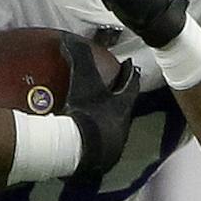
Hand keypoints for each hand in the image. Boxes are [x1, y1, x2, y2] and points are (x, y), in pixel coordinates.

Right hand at [56, 34, 141, 176]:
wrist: (75, 149)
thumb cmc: (83, 111)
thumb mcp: (81, 78)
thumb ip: (78, 56)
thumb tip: (69, 38)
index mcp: (122, 107)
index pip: (131, 85)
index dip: (129, 74)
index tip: (129, 65)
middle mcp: (122, 128)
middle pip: (124, 109)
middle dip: (120, 100)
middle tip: (113, 91)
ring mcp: (112, 147)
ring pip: (113, 130)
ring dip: (106, 122)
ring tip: (96, 116)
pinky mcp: (98, 162)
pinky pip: (97, 147)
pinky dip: (91, 140)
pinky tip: (80, 139)